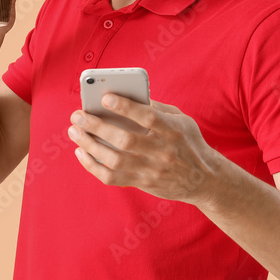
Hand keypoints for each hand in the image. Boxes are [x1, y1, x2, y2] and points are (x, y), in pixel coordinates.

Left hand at [68, 95, 223, 203]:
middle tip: (78, 115)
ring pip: (114, 160)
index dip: (126, 107)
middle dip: (97, 126)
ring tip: (74, 132)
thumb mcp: (182, 120)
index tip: (105, 98)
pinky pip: (112, 178)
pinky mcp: (143, 184)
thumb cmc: (189, 143)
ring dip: (90, 145)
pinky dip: (92, 166)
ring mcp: (152, 170)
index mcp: (174, 130)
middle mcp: (163, 151)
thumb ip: (157, 108)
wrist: (205, 180)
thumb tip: (127, 95)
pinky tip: (81, 152)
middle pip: (125, 139)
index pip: (148, 117)